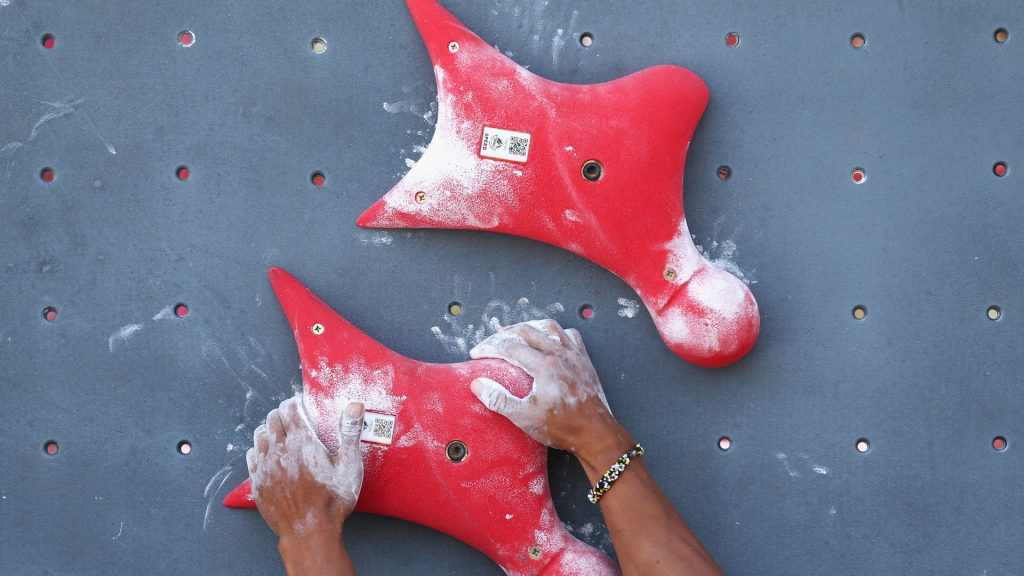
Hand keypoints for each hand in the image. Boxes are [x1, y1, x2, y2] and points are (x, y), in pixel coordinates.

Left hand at [247, 395, 364, 574]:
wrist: (309, 533)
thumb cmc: (332, 501)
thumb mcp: (349, 466)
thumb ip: (350, 432)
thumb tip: (355, 406)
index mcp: (302, 442)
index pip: (290, 409)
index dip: (294, 403)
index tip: (299, 404)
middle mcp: (280, 451)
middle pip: (273, 419)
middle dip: (282, 414)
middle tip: (291, 417)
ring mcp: (266, 467)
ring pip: (260, 435)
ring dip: (269, 429)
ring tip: (279, 432)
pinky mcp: (257, 482)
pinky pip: (252, 456)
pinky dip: (259, 449)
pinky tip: (269, 453)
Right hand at [469, 320, 624, 456]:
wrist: (596, 433)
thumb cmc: (564, 427)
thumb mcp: (524, 417)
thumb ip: (499, 399)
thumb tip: (478, 385)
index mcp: (544, 366)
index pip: (509, 347)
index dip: (489, 348)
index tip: (477, 353)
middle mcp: (559, 354)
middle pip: (526, 331)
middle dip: (504, 334)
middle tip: (492, 342)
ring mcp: (574, 355)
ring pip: (549, 327)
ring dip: (529, 327)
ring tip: (516, 333)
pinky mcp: (585, 360)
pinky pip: (570, 335)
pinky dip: (556, 332)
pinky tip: (549, 339)